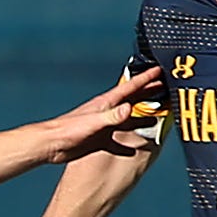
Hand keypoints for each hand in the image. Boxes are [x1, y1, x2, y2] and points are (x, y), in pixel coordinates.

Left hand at [45, 65, 163, 162]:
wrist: (51, 144)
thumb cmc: (67, 130)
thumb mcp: (93, 122)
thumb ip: (111, 116)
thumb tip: (129, 109)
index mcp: (106, 103)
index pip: (130, 87)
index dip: (145, 78)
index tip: (159, 69)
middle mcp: (107, 112)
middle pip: (132, 99)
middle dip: (149, 92)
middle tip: (165, 86)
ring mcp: (103, 125)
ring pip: (128, 119)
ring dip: (143, 115)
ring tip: (158, 112)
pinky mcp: (99, 139)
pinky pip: (118, 140)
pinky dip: (129, 142)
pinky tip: (136, 147)